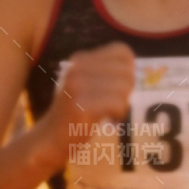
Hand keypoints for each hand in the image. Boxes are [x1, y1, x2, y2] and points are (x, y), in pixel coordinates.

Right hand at [45, 42, 135, 166]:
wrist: (51, 137)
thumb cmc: (75, 110)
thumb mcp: (86, 83)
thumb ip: (107, 72)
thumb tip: (137, 71)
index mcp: (79, 59)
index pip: (122, 51)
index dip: (128, 69)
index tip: (118, 86)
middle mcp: (77, 68)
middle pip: (126, 71)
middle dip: (127, 89)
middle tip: (114, 103)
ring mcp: (77, 86)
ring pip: (124, 87)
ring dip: (123, 104)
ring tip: (110, 112)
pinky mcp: (81, 106)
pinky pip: (117, 104)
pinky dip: (119, 114)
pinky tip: (109, 120)